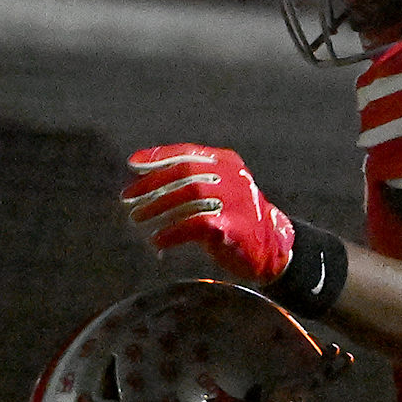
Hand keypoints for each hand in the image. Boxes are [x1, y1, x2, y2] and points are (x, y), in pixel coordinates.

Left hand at [120, 144, 295, 281]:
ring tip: (136, 218)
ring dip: (157, 207)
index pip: (186, 153)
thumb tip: (145, 184)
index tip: (133, 165)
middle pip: (184, 173)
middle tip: (128, 198)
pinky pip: (195, 224)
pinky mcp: (233, 225)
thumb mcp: (219, 193)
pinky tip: (158, 240)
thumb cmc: (236, 221)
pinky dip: (172, 232)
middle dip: (152, 184)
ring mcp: (234, 200)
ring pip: (188, 196)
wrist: (273, 248)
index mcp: (226, 162)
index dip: (157, 156)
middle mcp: (231, 176)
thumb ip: (192, 183)